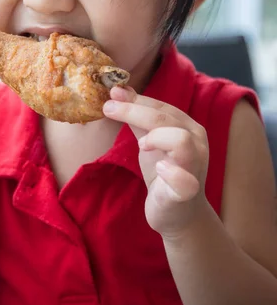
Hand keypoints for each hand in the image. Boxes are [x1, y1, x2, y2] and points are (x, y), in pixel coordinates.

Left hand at [103, 86, 208, 238]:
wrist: (178, 215)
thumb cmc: (164, 173)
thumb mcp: (149, 141)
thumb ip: (136, 118)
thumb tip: (117, 90)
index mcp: (188, 128)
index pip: (162, 107)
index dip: (136, 99)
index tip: (111, 93)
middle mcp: (197, 143)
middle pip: (167, 118)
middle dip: (134, 110)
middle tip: (108, 108)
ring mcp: (195, 168)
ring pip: (182, 141)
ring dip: (157, 138)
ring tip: (142, 145)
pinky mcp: (187, 193)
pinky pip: (184, 181)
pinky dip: (171, 173)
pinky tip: (159, 170)